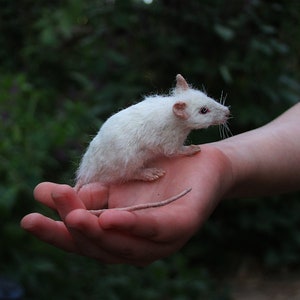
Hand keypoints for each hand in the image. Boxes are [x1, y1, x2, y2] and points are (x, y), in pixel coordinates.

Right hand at [21, 146, 231, 264]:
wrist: (201, 159)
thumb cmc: (158, 170)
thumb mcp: (115, 181)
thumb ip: (87, 194)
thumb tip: (44, 192)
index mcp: (122, 234)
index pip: (85, 240)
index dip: (56, 233)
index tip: (28, 218)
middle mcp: (139, 243)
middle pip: (100, 246)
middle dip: (71, 230)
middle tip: (46, 210)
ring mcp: (162, 239)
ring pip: (123, 246)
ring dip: (96, 232)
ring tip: (74, 216)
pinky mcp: (182, 225)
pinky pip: (155, 229)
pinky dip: (132, 226)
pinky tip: (111, 218)